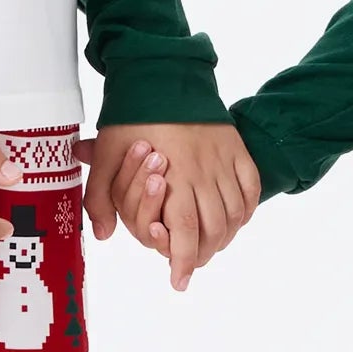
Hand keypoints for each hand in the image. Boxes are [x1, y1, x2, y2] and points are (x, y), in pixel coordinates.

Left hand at [85, 122, 259, 288]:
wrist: (164, 71)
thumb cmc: (132, 113)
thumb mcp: (108, 153)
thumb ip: (101, 197)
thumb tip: (103, 235)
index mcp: (172, 176)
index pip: (184, 230)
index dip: (182, 260)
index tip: (178, 280)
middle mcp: (202, 172)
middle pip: (214, 229)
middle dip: (203, 255)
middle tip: (191, 265)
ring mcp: (223, 160)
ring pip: (234, 213)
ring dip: (224, 237)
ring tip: (210, 247)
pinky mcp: (236, 148)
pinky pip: (250, 187)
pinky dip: (245, 209)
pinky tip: (234, 220)